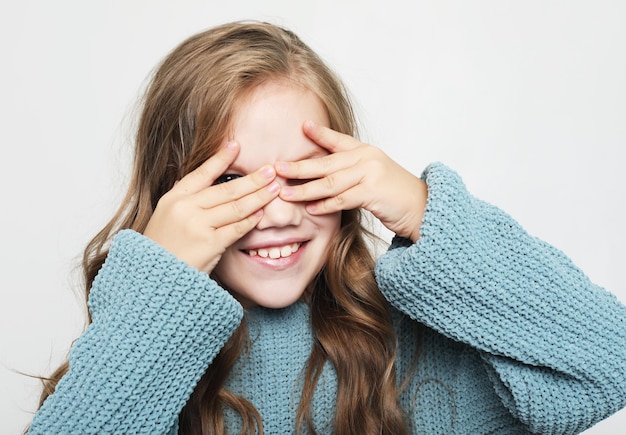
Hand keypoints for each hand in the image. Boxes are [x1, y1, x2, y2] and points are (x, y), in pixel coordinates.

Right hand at [144, 142, 279, 272]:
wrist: (152, 278)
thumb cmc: (163, 247)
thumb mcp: (166, 215)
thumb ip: (186, 198)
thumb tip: (202, 180)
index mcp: (174, 198)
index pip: (202, 173)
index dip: (221, 158)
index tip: (236, 145)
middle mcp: (186, 208)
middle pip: (227, 189)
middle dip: (253, 179)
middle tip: (270, 170)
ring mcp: (198, 225)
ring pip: (236, 207)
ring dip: (259, 196)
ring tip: (274, 189)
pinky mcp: (209, 244)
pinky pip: (237, 228)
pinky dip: (251, 220)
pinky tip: (261, 213)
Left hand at [276, 121, 426, 241]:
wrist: (423, 207)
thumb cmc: (395, 194)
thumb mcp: (374, 174)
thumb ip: (352, 171)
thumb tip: (324, 175)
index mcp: (365, 151)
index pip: (337, 140)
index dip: (319, 134)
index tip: (301, 126)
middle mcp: (366, 158)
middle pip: (325, 162)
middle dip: (298, 166)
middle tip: (276, 169)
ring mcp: (370, 173)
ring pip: (330, 182)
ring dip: (305, 189)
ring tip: (286, 193)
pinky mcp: (373, 192)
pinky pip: (342, 198)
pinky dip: (325, 205)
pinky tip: (311, 208)